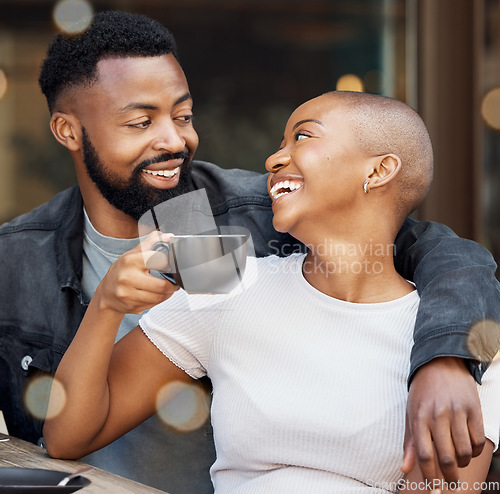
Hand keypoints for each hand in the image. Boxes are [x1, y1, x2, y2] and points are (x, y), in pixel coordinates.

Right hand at [96, 232, 178, 314]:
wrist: (107, 293)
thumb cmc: (122, 270)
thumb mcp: (133, 253)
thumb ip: (152, 242)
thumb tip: (169, 237)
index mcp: (131, 261)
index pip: (159, 261)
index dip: (169, 263)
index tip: (172, 265)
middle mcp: (127, 278)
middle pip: (161, 285)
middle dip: (172, 285)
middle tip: (174, 282)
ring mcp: (128, 294)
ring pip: (159, 297)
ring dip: (168, 293)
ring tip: (168, 288)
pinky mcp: (132, 306)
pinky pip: (154, 304)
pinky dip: (160, 300)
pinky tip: (158, 295)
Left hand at [401, 357, 484, 486]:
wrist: (441, 363)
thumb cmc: (423, 391)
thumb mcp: (411, 412)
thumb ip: (409, 442)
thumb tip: (404, 469)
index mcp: (419, 417)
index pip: (424, 454)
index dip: (429, 476)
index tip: (434, 488)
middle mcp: (438, 415)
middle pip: (446, 457)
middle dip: (449, 477)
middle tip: (451, 484)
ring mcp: (457, 412)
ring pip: (465, 452)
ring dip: (462, 464)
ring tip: (458, 462)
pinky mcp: (474, 409)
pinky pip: (478, 440)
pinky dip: (476, 451)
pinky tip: (469, 447)